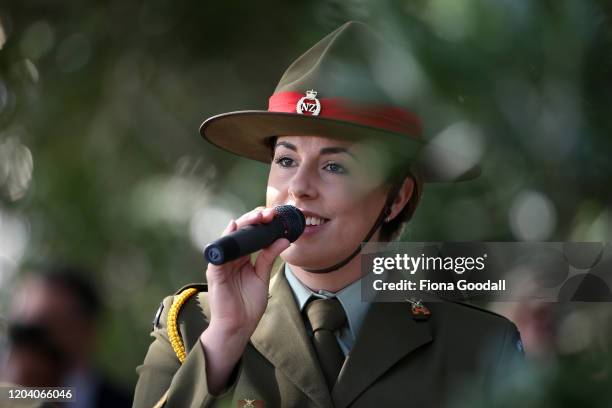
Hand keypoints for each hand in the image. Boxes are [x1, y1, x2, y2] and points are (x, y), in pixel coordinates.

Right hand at [203, 207, 289, 341]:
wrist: (239, 326)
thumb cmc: (248, 304)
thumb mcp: (262, 277)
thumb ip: (269, 257)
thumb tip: (283, 239)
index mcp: (243, 258)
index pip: (250, 234)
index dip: (261, 223)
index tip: (275, 215)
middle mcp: (232, 257)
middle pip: (240, 232)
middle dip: (254, 219)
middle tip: (268, 213)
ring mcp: (223, 264)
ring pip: (230, 237)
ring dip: (243, 225)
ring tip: (257, 217)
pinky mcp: (215, 272)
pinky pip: (219, 252)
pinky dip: (225, 239)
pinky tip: (233, 228)